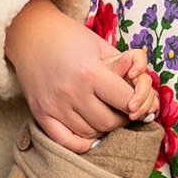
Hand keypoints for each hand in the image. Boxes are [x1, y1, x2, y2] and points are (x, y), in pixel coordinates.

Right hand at [5, 0, 156, 154]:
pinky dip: (80, 142)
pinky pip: (65, 141)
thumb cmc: (70, 38)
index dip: (137, 104)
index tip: (137, 103)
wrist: (31, 35)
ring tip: (104, 115)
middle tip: (122, 111)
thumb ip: (125, 66)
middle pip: (109, 121)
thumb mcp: (100, 46)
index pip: (125, 101)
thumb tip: (146, 88)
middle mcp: (72, 91)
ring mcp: (54, 105)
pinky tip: (88, 134)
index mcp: (90, 72)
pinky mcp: (41, 114)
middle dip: (121, 119)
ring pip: (90, 133)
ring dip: (102, 129)